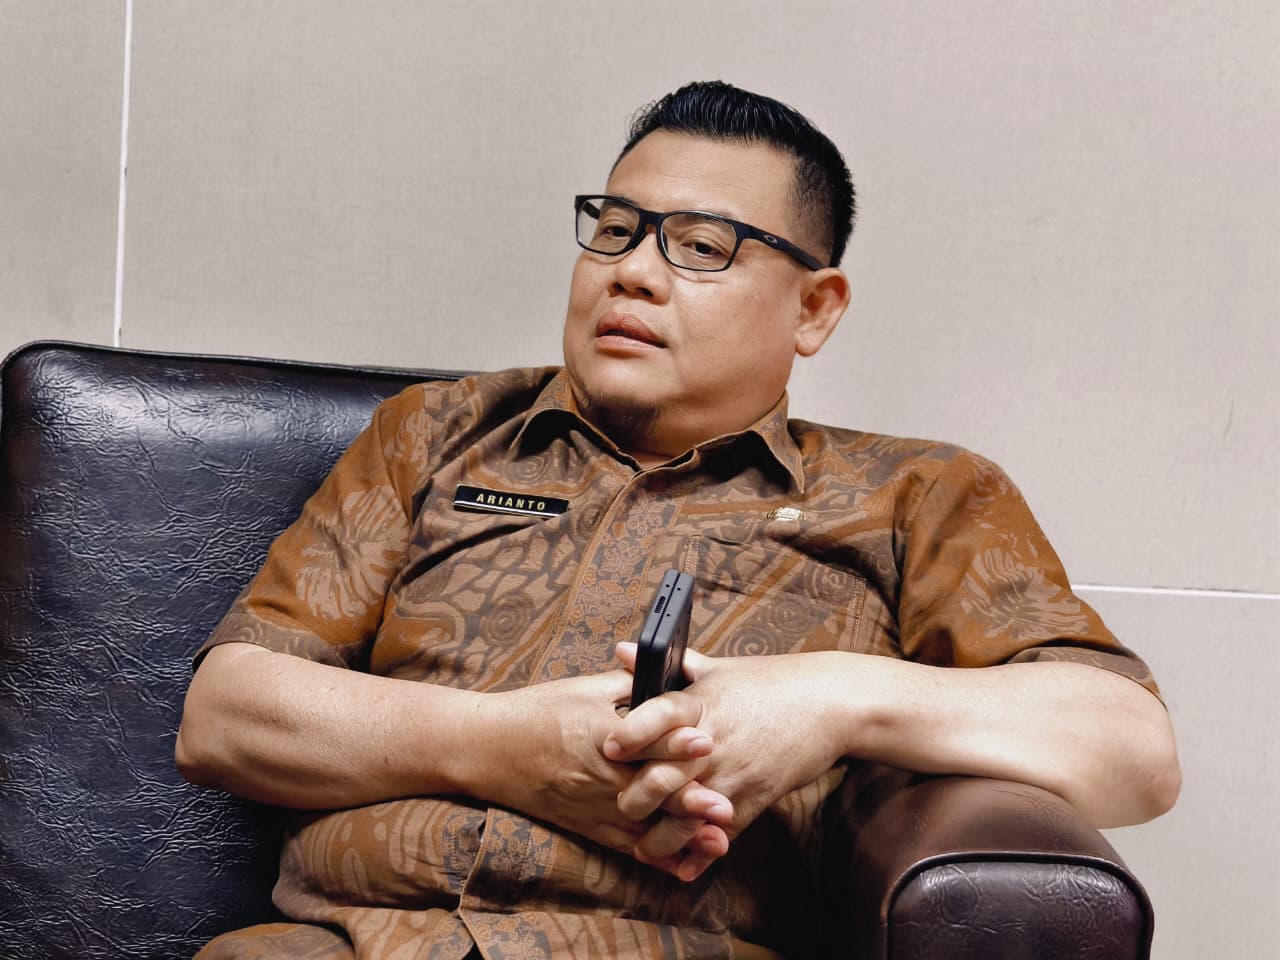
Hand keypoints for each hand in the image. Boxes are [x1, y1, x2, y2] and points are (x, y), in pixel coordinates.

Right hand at [468, 669, 731, 868]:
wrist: (487, 748)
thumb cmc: (537, 711)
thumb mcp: (584, 688)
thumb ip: (631, 683)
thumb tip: (672, 674)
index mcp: (597, 734)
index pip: (642, 739)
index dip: (675, 741)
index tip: (706, 741)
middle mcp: (595, 774)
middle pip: (648, 790)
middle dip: (687, 800)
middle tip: (724, 806)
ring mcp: (590, 805)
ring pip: (641, 825)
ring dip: (680, 834)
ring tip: (716, 840)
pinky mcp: (586, 824)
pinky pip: (624, 845)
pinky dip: (655, 855)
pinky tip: (685, 862)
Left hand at [605, 646, 850, 877]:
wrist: (828, 704)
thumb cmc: (771, 682)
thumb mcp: (719, 668)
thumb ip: (670, 666)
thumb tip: (621, 649)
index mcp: (699, 702)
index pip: (655, 717)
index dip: (629, 735)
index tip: (608, 749)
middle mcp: (710, 741)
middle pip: (660, 777)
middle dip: (634, 800)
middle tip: (619, 807)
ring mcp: (732, 773)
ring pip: (684, 817)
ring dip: (660, 839)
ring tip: (644, 849)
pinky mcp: (753, 799)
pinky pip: (719, 835)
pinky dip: (700, 854)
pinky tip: (684, 867)